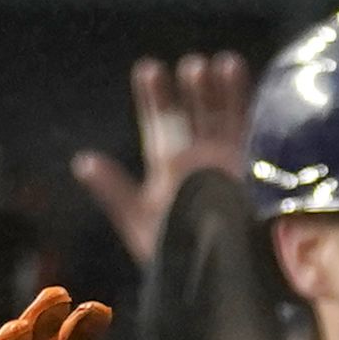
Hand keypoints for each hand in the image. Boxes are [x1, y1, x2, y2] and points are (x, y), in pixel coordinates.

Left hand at [75, 51, 251, 267]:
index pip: (159, 123)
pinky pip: (253, 131)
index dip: (154, 97)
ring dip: (218, 91)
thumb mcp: (138, 220)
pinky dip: (250, 107)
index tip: (149, 68)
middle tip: (190, 66)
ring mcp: (229, 160)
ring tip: (214, 63)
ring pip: (222, 116)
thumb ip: (113, 190)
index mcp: (169, 165)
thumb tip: (82, 161)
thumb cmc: (175, 250)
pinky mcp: (256, 169)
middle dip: (191, 89)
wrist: (220, 275)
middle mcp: (199, 157)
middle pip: (193, 113)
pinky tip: (247, 85)